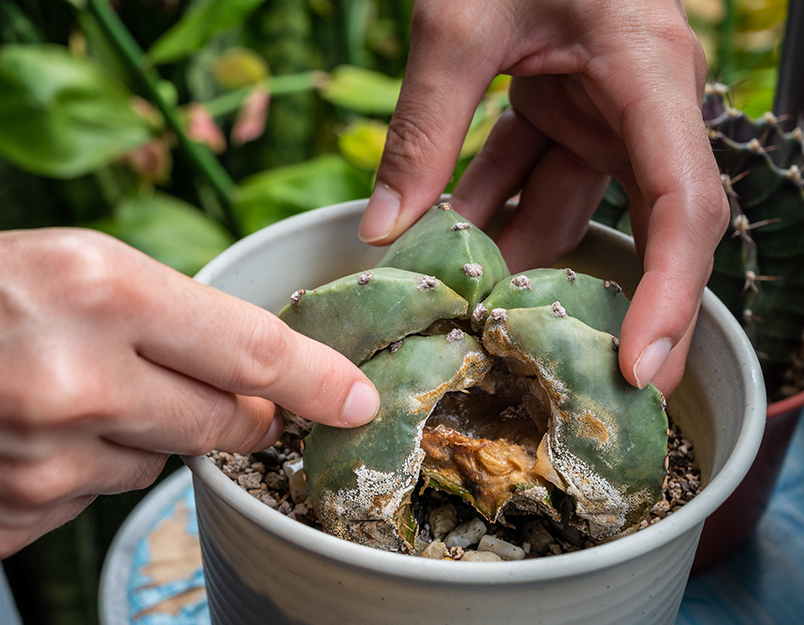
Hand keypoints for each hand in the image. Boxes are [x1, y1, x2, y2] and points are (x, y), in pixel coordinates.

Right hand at [0, 224, 377, 561]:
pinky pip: (82, 503)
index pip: (248, 350)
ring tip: (48, 396)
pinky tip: (4, 438)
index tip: (354, 398)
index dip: (316, 380)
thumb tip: (217, 361)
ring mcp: (39, 466)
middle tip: (209, 396)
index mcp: (90, 286)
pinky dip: (68, 474)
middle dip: (232, 414)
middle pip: (220, 422)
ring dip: (131, 437)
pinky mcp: (2, 525)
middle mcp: (77, 380)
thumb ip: (134, 309)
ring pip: (149, 466)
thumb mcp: (23, 255)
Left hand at [359, 0, 727, 395]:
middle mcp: (641, 102)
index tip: (641, 366)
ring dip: (501, 246)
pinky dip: (483, 200)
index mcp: (649, 75)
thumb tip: (383, 233)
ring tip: (445, 297)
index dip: (670, 292)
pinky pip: (528, 170)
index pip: (682, 204)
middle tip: (537, 366)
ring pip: (560, 202)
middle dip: (578, 290)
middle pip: (626, 222)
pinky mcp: (564, 105)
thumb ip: (423, 128)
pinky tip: (431, 234)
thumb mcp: (457, 21)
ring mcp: (602, 107)